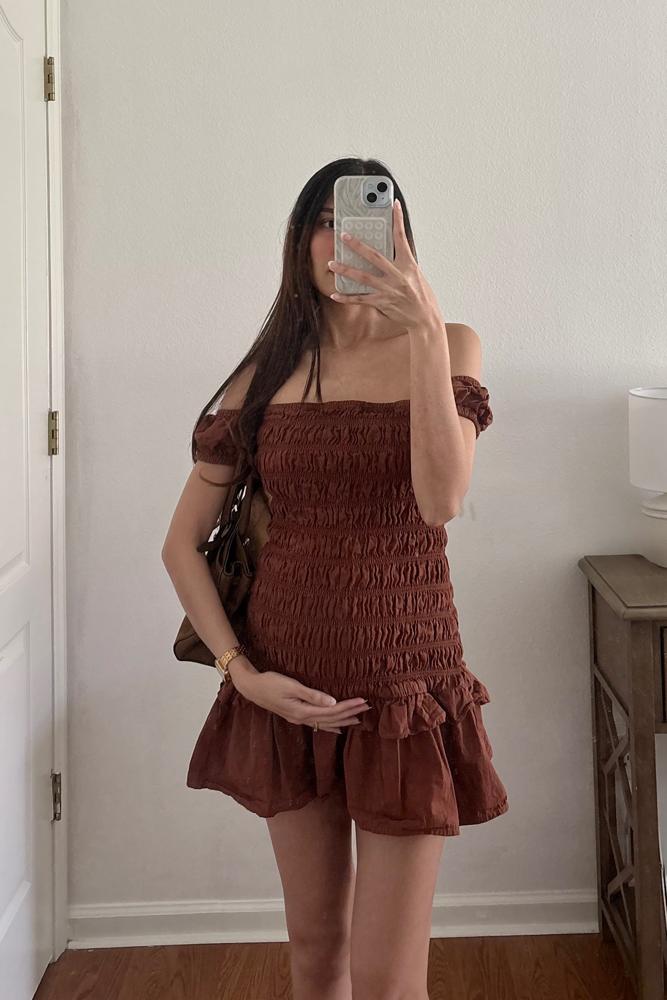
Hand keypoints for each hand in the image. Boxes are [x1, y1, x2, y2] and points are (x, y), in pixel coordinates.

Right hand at [239, 670, 371, 733]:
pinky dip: (330, 725)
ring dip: (343, 720)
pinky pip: (318, 723)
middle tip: (368, 708)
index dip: (349, 706)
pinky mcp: (296, 715)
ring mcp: (299, 719)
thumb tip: (333, 702)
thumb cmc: (270, 683)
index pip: (332, 711)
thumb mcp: (291, 686)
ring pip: (326, 723)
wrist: (252, 687)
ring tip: (359, 718)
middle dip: (351, 714)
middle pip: (332, 719)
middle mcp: (302, 718)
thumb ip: (312, 695)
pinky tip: (337, 728)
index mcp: (302, 711)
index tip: (364, 701)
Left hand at [328, 199, 443, 331]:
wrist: (425, 320)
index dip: (398, 220)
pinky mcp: (382, 303)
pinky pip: (361, 299)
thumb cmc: (422, 297)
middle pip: (374, 256)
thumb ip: (402, 264)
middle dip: (357, 245)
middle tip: (343, 235)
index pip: (402, 238)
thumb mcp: (416, 275)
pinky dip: (347, 297)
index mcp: (408, 265)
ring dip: (346, 270)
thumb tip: (392, 252)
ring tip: (332, 264)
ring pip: (363, 277)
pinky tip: (335, 294)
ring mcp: (389, 290)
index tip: (393, 204)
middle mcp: (398, 275)